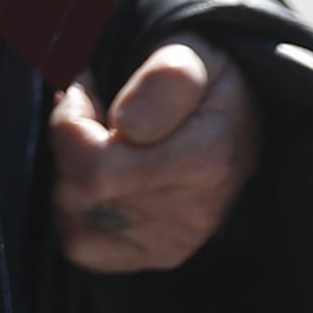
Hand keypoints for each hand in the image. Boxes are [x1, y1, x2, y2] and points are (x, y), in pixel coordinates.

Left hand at [50, 37, 259, 272]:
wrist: (244, 121)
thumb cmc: (209, 84)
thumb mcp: (194, 58)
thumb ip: (162, 83)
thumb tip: (126, 124)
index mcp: (204, 160)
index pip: (97, 165)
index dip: (71, 119)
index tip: (84, 88)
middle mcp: (192, 210)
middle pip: (80, 189)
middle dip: (68, 144)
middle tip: (88, 114)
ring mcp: (174, 238)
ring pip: (73, 217)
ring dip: (69, 175)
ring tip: (96, 143)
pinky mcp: (159, 254)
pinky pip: (83, 247)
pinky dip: (74, 214)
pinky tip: (93, 181)